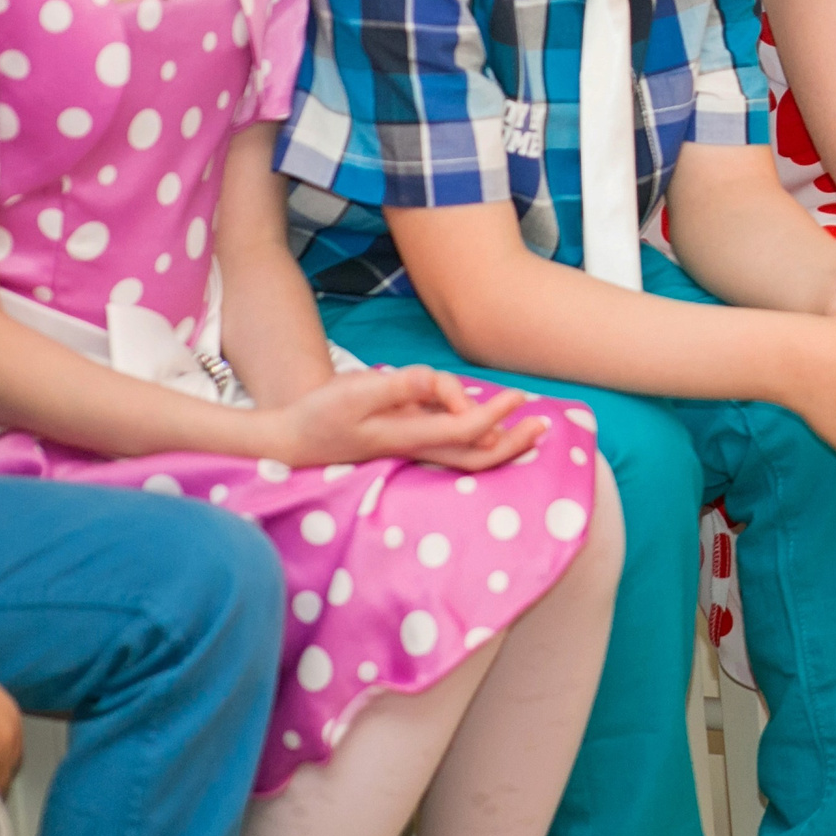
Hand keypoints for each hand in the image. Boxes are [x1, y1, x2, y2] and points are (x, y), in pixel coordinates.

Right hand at [265, 366, 548, 471]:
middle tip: (543, 426)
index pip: (465, 431)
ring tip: (521, 416)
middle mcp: (417, 447)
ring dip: (496, 437)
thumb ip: (396, 386)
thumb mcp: (355, 392)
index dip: (494, 415)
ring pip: (464, 450)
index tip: (518, 397)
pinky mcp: (404, 438)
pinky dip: (469, 428)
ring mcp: (412, 446)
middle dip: (512, 444)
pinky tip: (479, 412)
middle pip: (475, 457)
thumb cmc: (320, 414)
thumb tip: (431, 379)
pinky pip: (447, 438)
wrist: (292, 439)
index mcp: (408, 436)